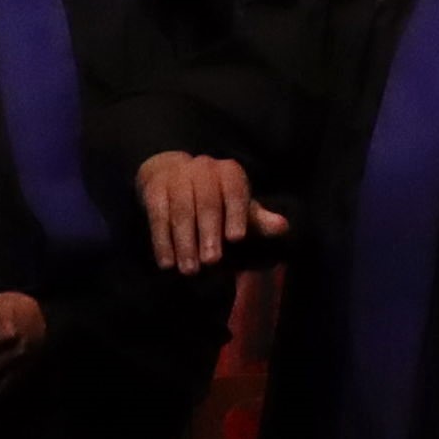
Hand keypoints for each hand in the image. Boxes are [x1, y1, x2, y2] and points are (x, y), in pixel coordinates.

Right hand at [137, 151, 287, 274]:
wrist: (173, 175)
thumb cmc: (215, 199)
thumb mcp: (239, 207)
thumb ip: (258, 220)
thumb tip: (283, 227)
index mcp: (229, 172)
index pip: (235, 191)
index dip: (236, 214)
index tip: (237, 239)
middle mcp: (203, 169)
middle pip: (207, 202)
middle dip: (209, 233)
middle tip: (211, 262)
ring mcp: (176, 177)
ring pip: (181, 211)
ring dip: (184, 242)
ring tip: (189, 270)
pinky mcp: (155, 189)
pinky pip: (158, 216)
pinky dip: (162, 241)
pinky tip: (166, 262)